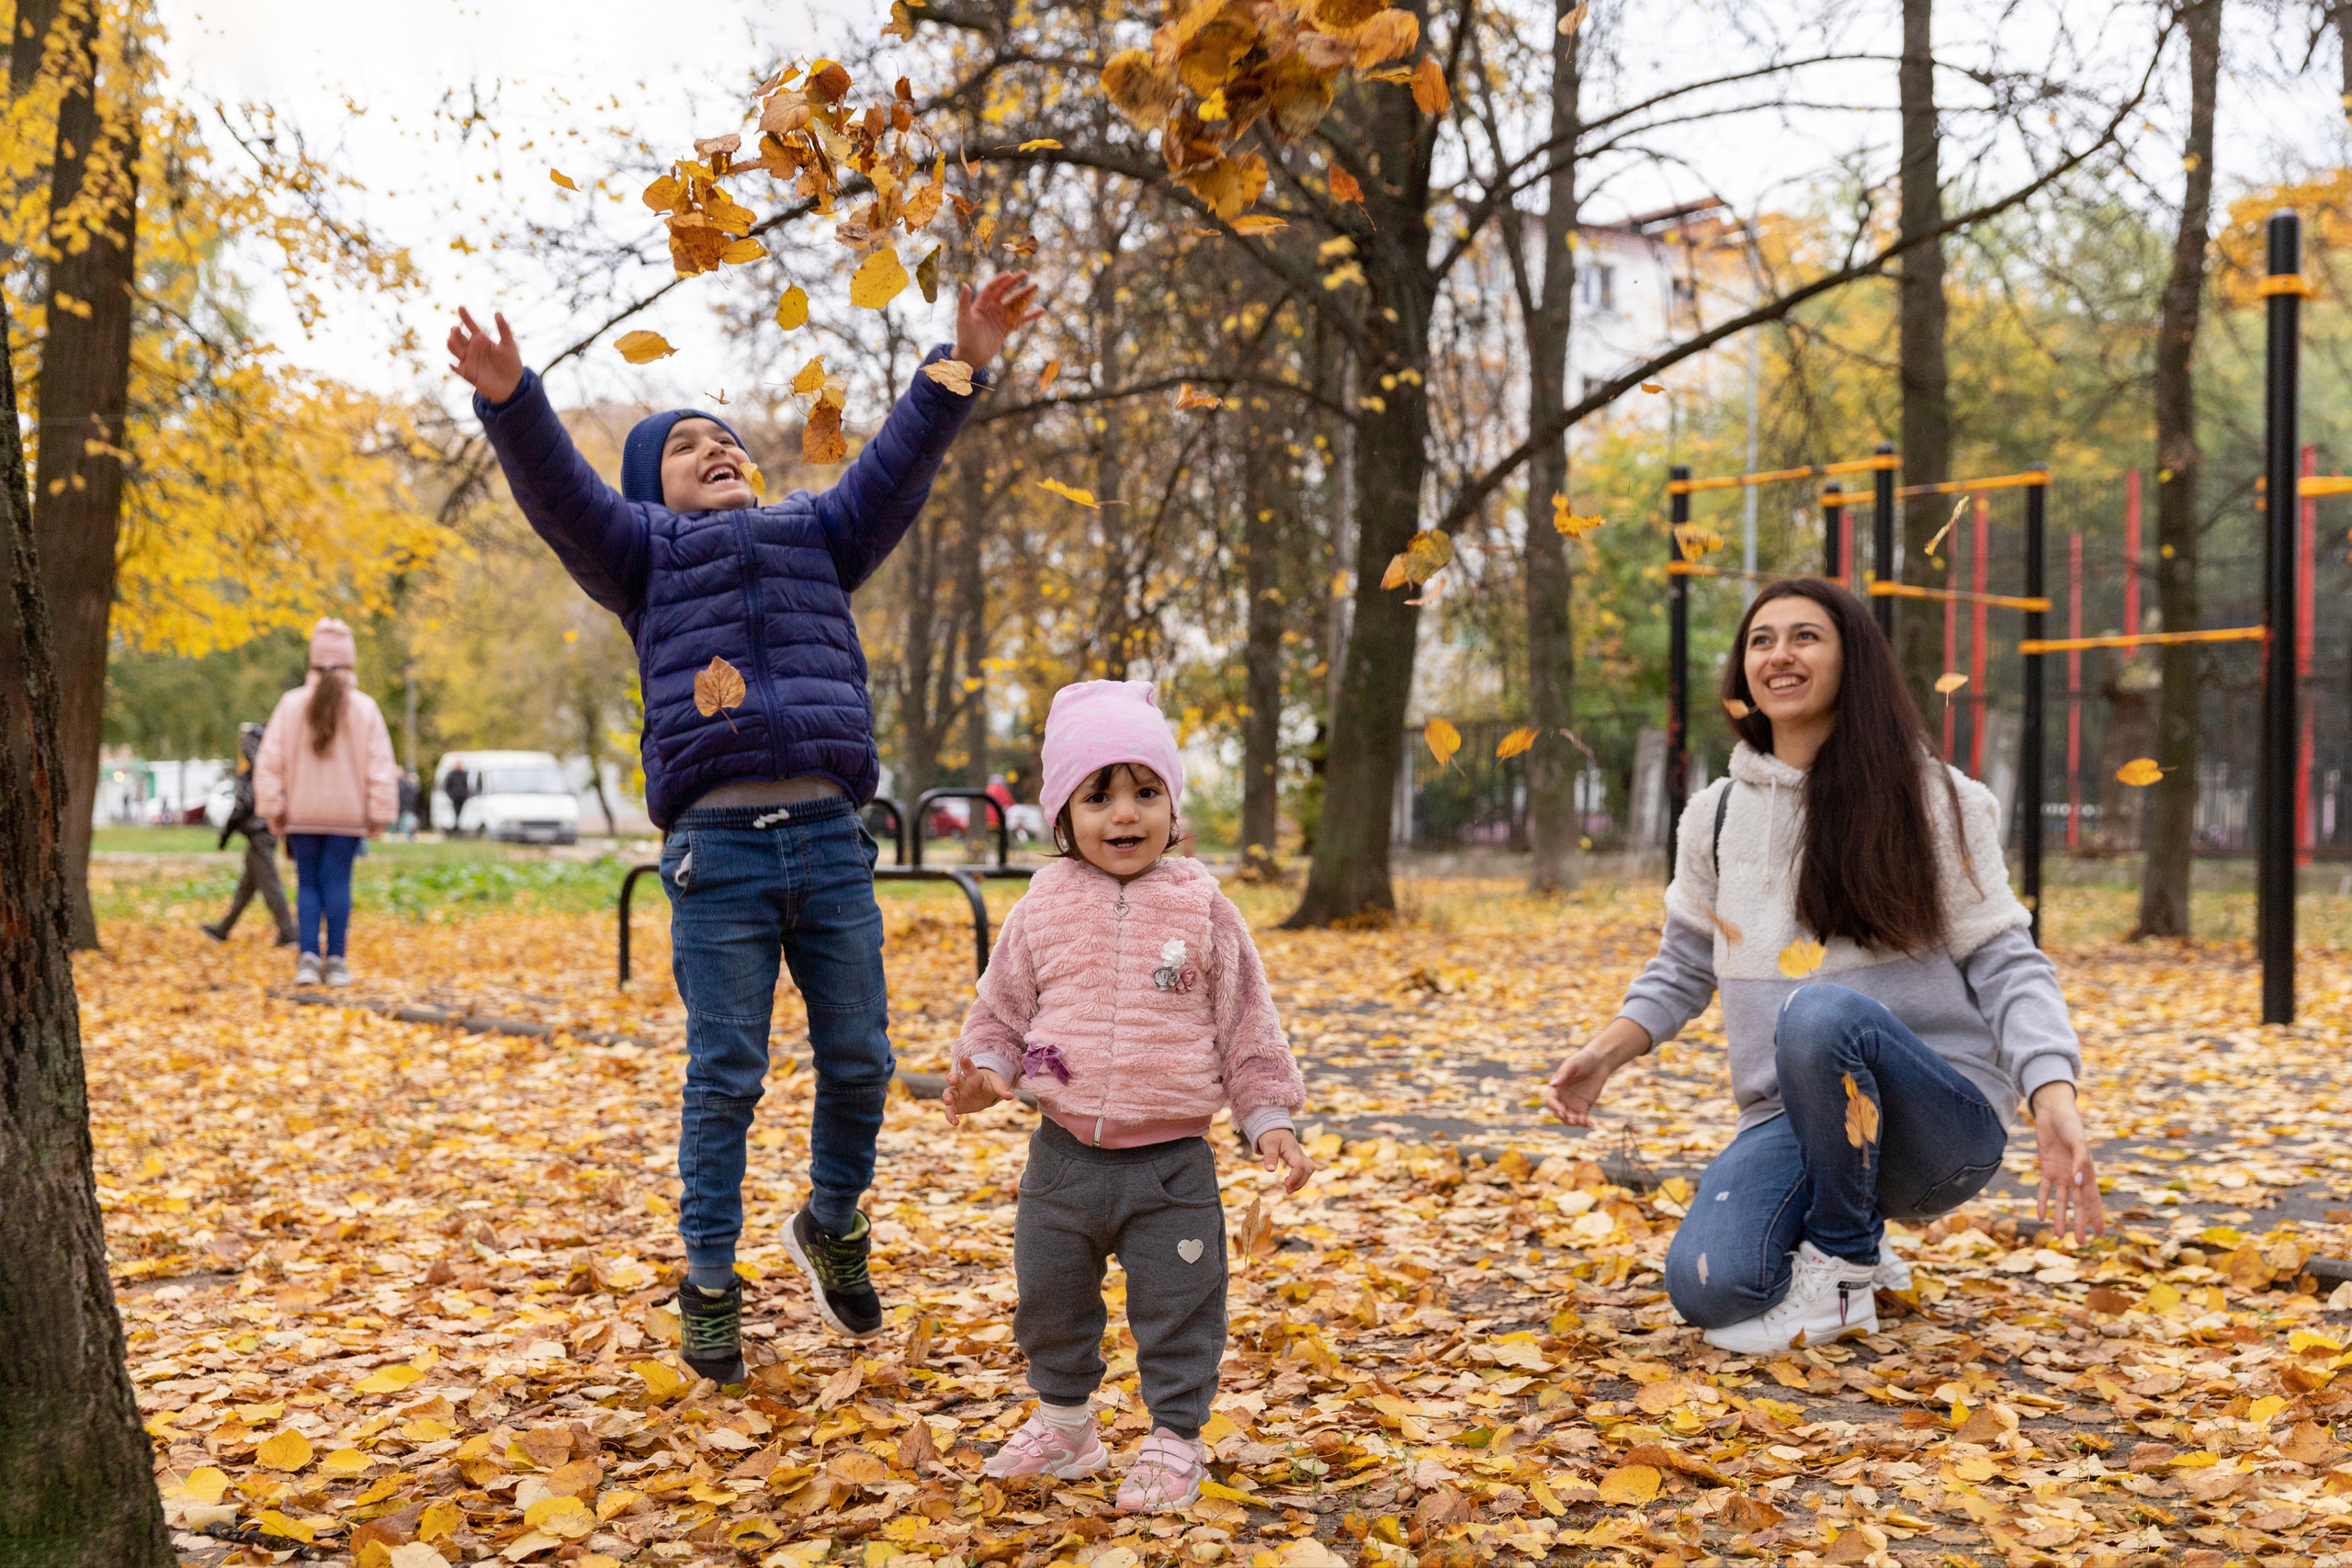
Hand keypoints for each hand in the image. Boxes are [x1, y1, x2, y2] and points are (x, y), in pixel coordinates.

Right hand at [447, 307, 523, 402]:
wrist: (512, 385)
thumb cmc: (511, 363)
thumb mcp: (509, 345)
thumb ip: (504, 329)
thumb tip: (497, 312)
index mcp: (481, 339)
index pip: (470, 325)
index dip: (465, 316)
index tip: (461, 307)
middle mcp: (472, 348)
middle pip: (458, 336)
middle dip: (455, 332)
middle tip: (456, 328)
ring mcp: (468, 360)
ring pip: (454, 349)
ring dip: (451, 344)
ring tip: (450, 339)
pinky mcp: (467, 373)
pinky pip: (456, 368)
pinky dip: (453, 366)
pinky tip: (452, 363)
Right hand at [942, 1061, 1011, 1126]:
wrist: (985, 1093)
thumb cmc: (990, 1084)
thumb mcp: (997, 1084)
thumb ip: (1002, 1089)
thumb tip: (1010, 1096)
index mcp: (973, 1075)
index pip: (969, 1067)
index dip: (966, 1063)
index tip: (964, 1057)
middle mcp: (963, 1083)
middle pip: (954, 1077)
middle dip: (952, 1077)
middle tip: (952, 1080)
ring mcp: (957, 1093)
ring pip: (948, 1093)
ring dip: (947, 1097)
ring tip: (949, 1103)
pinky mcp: (956, 1105)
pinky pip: (950, 1110)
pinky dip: (950, 1116)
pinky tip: (955, 1122)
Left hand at [952, 271, 1042, 368]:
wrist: (971, 356)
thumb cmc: (964, 337)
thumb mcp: (964, 319)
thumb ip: (964, 302)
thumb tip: (964, 285)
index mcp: (982, 303)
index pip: (993, 288)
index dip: (1001, 280)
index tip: (1010, 274)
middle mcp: (992, 307)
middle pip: (1006, 291)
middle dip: (1015, 282)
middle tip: (1025, 273)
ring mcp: (1000, 317)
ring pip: (1015, 303)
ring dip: (1025, 295)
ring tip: (1036, 286)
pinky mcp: (1007, 327)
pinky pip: (1021, 319)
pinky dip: (1030, 315)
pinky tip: (1041, 310)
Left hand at [1257, 1128, 1313, 1192]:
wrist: (1275, 1128)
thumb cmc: (1271, 1135)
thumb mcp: (1268, 1144)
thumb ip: (1269, 1156)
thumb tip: (1270, 1170)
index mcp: (1292, 1149)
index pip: (1300, 1165)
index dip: (1295, 1177)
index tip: (1286, 1185)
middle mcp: (1300, 1153)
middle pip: (1308, 1169)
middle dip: (1300, 1182)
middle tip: (1287, 1191)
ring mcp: (1301, 1156)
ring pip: (1309, 1170)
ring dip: (1302, 1181)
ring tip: (1289, 1190)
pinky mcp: (1300, 1159)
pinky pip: (1306, 1170)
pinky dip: (1301, 1178)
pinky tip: (1291, 1184)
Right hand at [1545, 1048, 1614, 1126]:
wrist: (1600, 1061)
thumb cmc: (1584, 1059)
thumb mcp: (1572, 1064)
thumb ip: (1563, 1074)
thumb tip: (1552, 1084)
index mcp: (1557, 1087)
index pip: (1551, 1101)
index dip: (1555, 1107)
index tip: (1562, 1111)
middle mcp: (1563, 1097)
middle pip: (1558, 1112)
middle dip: (1564, 1117)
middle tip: (1572, 1119)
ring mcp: (1573, 1103)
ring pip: (1569, 1118)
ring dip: (1573, 1123)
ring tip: (1582, 1121)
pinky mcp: (1584, 1106)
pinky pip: (1581, 1118)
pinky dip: (1584, 1123)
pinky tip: (1590, 1125)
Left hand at [2030, 1081, 2105, 1245]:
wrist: (2052, 1112)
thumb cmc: (2071, 1125)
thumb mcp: (2078, 1142)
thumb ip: (2080, 1162)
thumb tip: (2078, 1184)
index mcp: (2087, 1171)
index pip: (2093, 1199)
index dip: (2097, 1216)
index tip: (2101, 1234)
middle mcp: (2075, 1176)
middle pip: (2077, 1204)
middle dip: (2078, 1223)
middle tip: (2079, 1243)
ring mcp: (2060, 1173)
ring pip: (2061, 1201)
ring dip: (2060, 1217)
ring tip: (2059, 1236)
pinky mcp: (2046, 1168)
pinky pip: (2043, 1189)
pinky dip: (2042, 1202)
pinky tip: (2040, 1216)